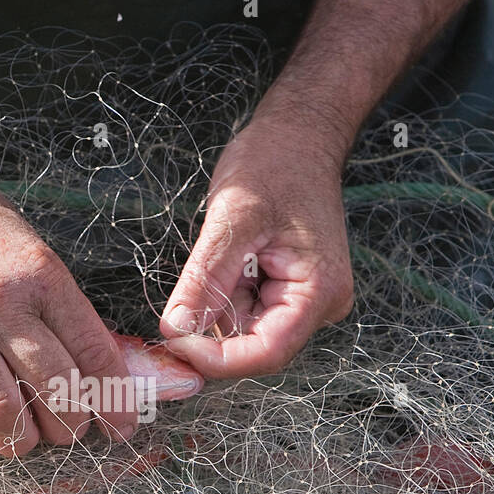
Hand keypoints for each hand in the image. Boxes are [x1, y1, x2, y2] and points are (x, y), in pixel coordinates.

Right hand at [0, 160, 136, 468]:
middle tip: (66, 434)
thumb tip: (95, 365)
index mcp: (41, 279)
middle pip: (54, 387)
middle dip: (70, 425)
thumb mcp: (31, 250)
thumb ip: (58, 304)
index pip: (94, 353)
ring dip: (17, 439)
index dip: (116, 401)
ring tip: (19, 441)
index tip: (121, 428)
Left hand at [159, 116, 352, 376]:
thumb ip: (205, 281)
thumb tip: (175, 330)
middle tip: (177, 304)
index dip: (217, 359)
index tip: (173, 342)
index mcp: (319, 292)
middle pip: (255, 347)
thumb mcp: (232, 220)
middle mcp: (320, 305)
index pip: (266, 353)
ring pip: (245, 331)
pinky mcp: (288, 291)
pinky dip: (223, 296)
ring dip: (217, 308)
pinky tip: (226, 259)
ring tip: (217, 256)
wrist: (298, 134)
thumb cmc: (275, 163)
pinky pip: (247, 312)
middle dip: (212, 332)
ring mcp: (306, 300)